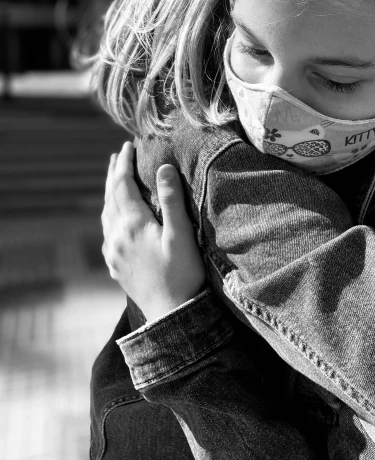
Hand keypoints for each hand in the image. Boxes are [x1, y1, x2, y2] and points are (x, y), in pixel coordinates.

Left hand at [101, 142, 205, 320]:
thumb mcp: (181, 235)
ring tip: (114, 180)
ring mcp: (113, 252)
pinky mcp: (115, 265)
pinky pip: (107, 232)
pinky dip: (109, 214)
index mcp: (133, 224)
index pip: (122, 185)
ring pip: (106, 214)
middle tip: (117, 155)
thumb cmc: (182, 274)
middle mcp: (117, 236)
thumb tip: (162, 168)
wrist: (171, 314)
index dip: (124, 163)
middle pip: (110, 197)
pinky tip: (115, 216)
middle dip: (113, 174)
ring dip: (110, 193)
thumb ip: (171, 201)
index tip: (127, 145)